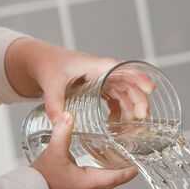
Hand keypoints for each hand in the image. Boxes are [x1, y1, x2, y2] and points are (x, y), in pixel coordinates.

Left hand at [5, 39, 154, 121]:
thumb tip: (61, 122)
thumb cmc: (47, 66)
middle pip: (127, 83)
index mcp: (94, 65)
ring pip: (124, 92)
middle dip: (137, 99)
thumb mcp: (51, 85)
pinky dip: (118, 111)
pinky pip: (114, 99)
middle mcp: (101, 71)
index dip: (137, 77)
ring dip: (131, 107)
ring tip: (134, 127)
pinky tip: (115, 125)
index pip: (121, 69)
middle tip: (142, 117)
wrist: (39, 62)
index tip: (150, 88)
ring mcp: (101, 79)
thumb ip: (54, 104)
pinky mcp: (97, 87)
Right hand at [32, 112, 136, 188]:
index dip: (132, 167)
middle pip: (115, 179)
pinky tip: (94, 164)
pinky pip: (94, 185)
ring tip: (114, 155)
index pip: (120, 177)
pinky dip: (99, 174)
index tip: (140, 159)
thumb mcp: (54, 152)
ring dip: (110, 170)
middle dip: (122, 166)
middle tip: (128, 151)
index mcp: (92, 183)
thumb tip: (68, 116)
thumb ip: (63, 132)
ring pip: (105, 182)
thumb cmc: (42, 180)